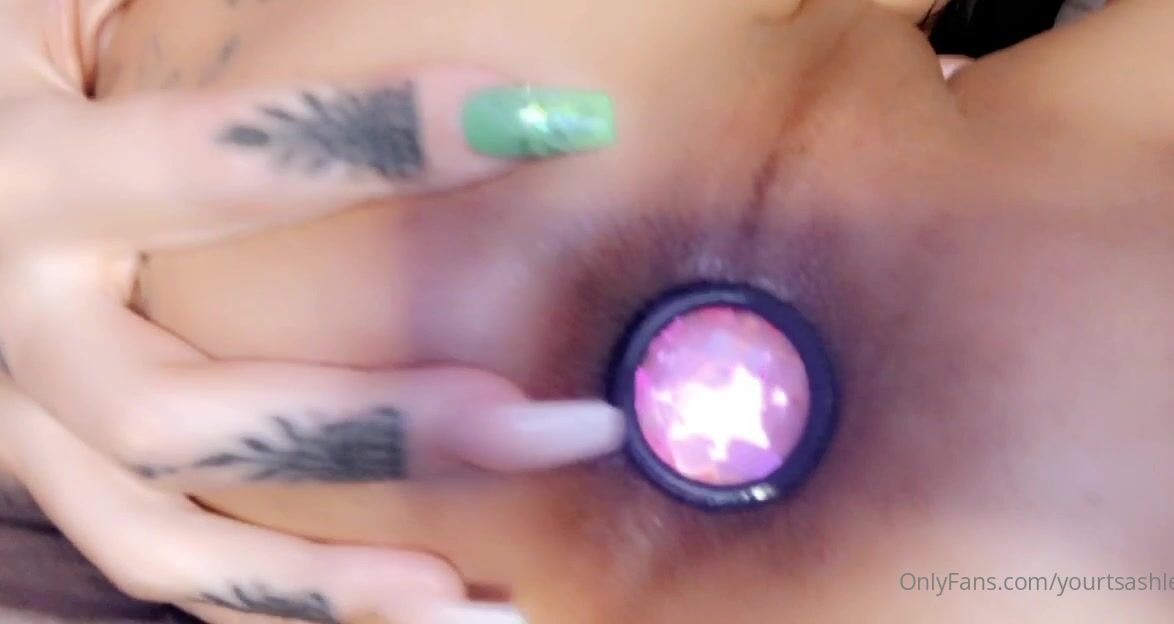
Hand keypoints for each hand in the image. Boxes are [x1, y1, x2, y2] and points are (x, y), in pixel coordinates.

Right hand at [0, 3, 621, 620]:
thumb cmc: (17, 64)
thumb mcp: (70, 6)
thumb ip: (202, 33)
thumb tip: (412, 21)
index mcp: (20, 175)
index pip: (211, 164)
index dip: (368, 141)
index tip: (532, 125)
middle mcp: (9, 324)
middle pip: (182, 418)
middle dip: (376, 433)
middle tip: (551, 427)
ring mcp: (19, 419)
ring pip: (160, 539)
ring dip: (332, 584)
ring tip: (490, 605)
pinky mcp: (47, 464)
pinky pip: (153, 560)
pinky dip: (277, 603)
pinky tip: (402, 609)